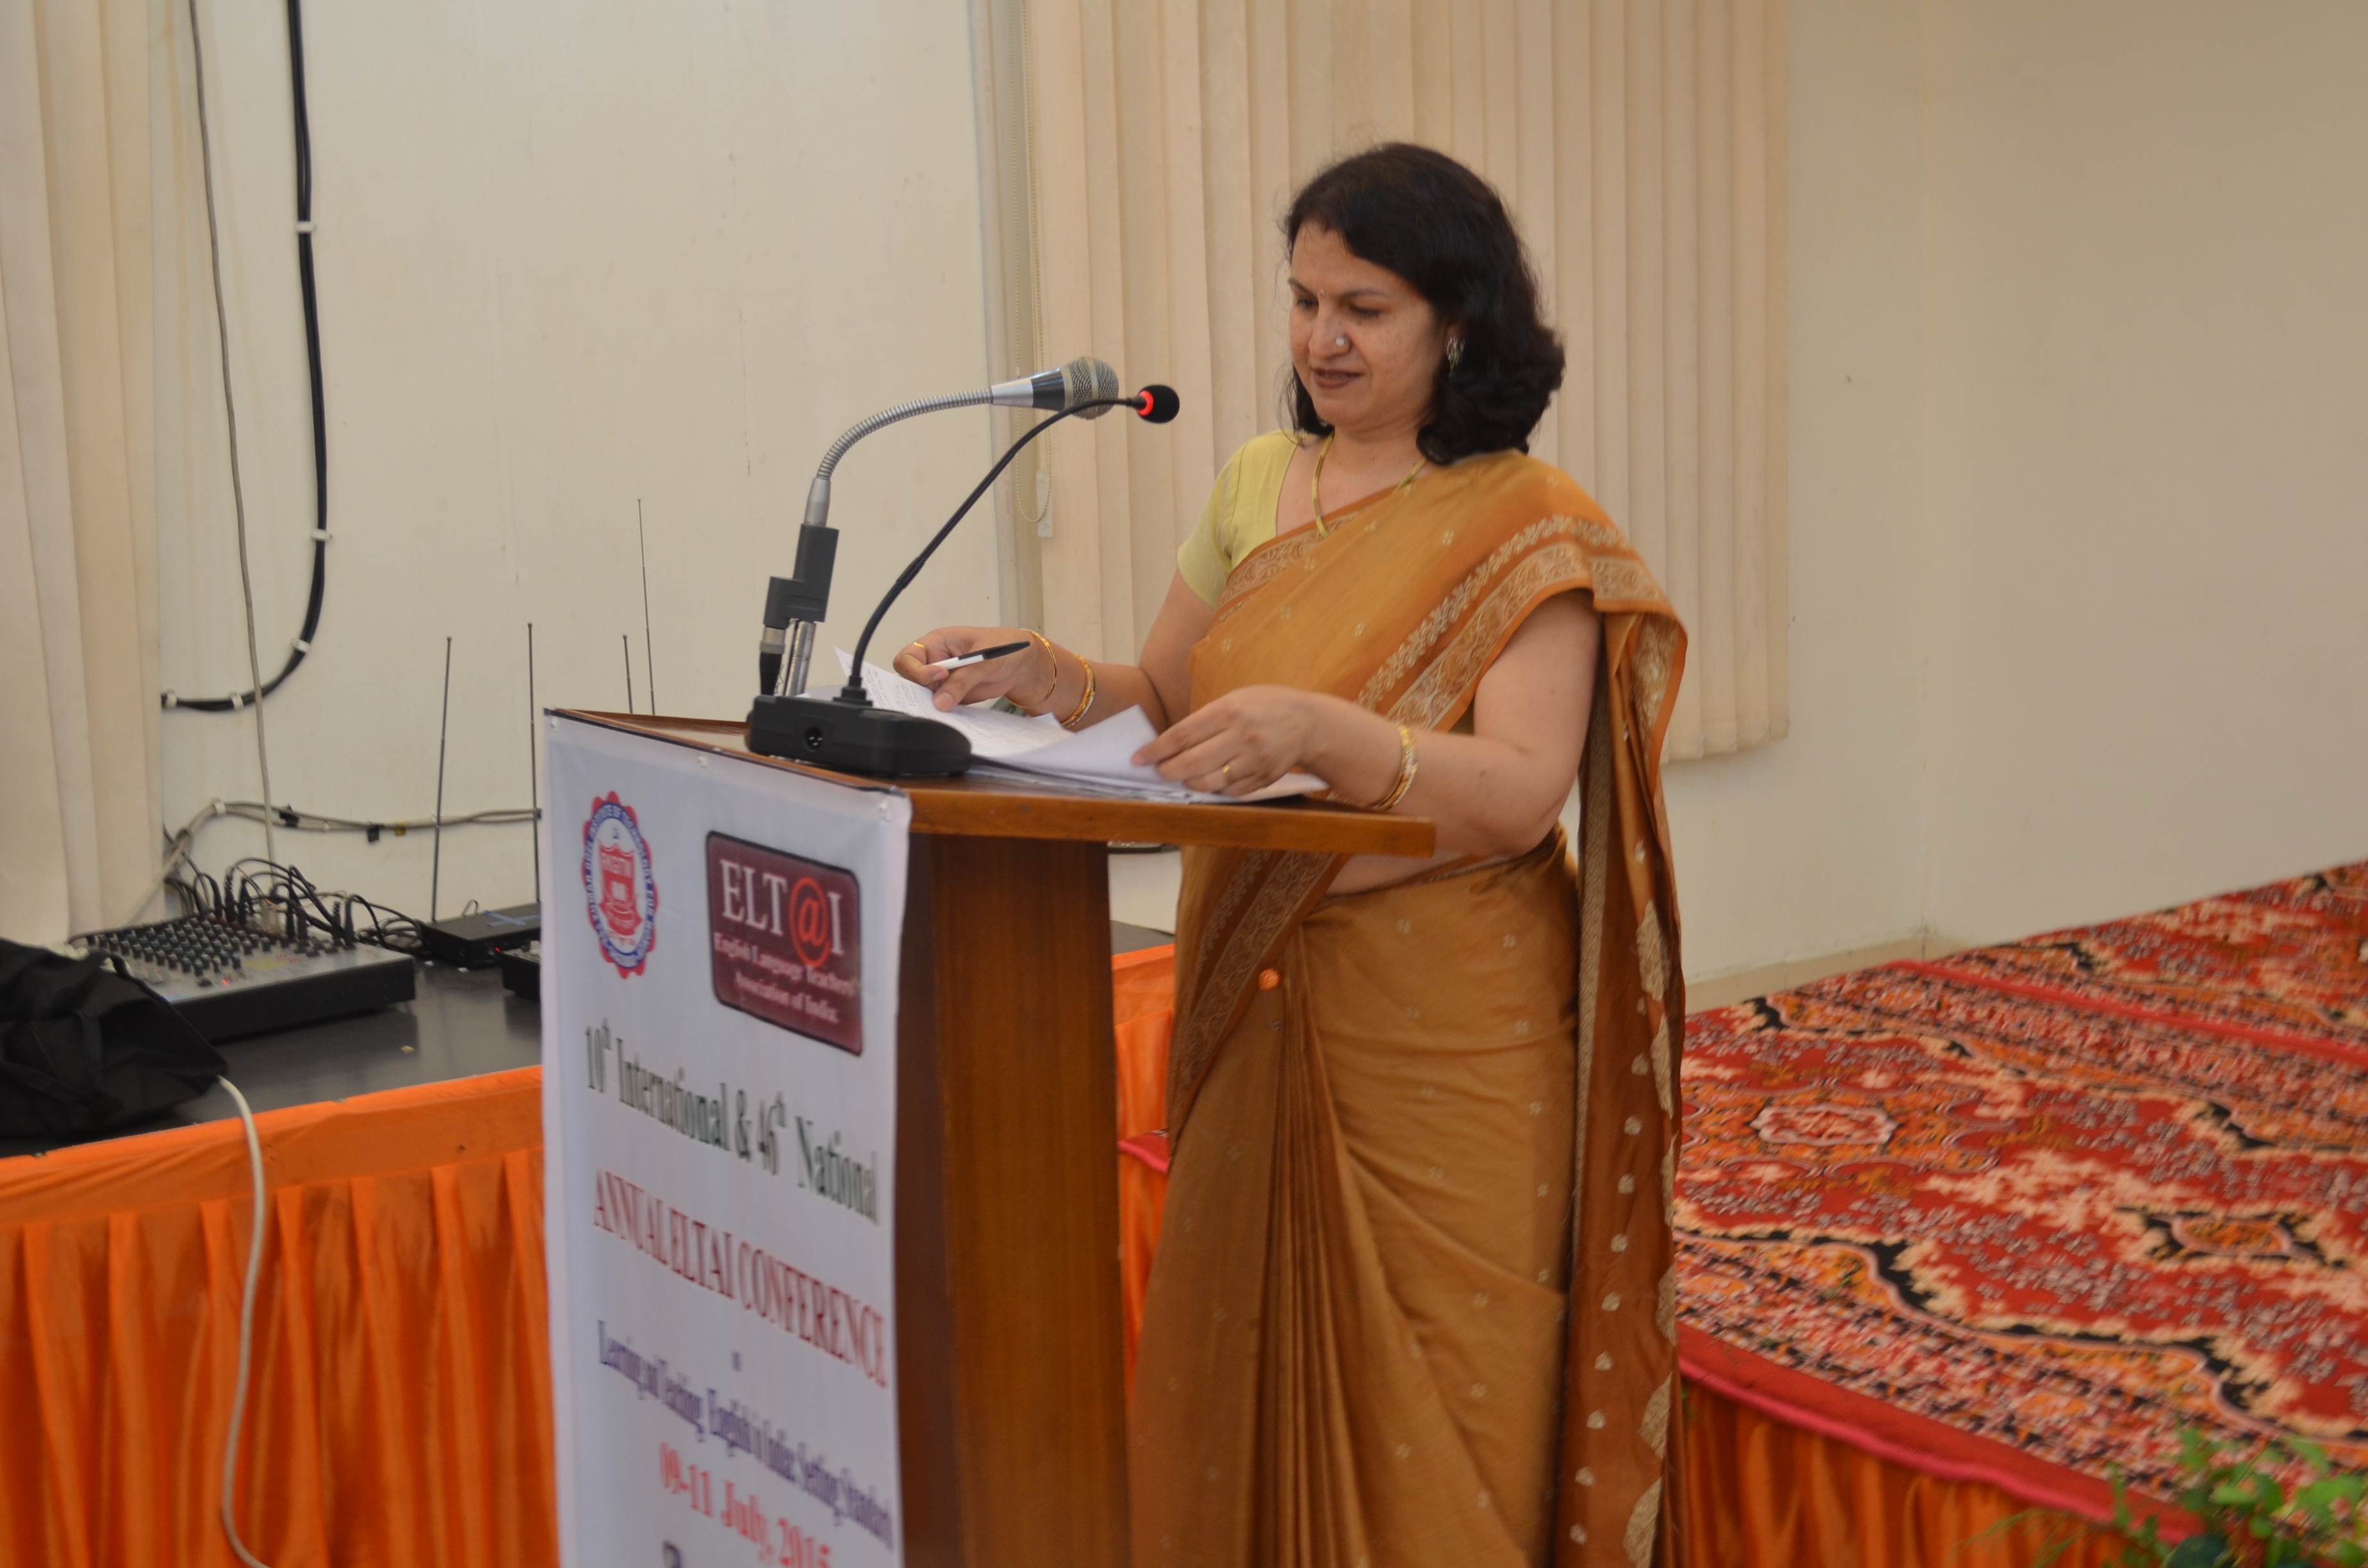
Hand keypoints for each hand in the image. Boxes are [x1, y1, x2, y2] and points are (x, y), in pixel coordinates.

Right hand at [891, 627, 1056, 713]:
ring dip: (932, 704)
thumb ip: (962, 680)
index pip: (909, 657)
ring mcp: (942, 681)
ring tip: (949, 707)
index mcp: (937, 643)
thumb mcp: (985, 659)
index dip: (917, 669)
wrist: (1024, 665)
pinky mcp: (952, 696)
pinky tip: (953, 715)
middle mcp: (935, 662)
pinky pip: (940, 707)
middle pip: (910, 679)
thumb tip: (941, 702)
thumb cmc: (1005, 648)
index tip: (940, 675)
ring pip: (924, 696)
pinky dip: (944, 713)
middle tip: (941, 695)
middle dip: (920, 689)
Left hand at [1132, 685, 1319, 796]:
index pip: (1182, 735)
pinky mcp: (1262, 779)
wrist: (1309, 723)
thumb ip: (1205, 719)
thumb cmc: (1265, 706)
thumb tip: (1171, 743)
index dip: (1156, 750)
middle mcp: (1240, 737)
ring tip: (1182, 778)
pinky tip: (1209, 781)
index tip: (1138, 758)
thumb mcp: (1235, 699)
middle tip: (1157, 772)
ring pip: (1208, 783)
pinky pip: (1228, 792)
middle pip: (1191, 763)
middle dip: (1167, 771)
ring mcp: (1253, 761)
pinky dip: (1214, 790)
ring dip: (1188, 784)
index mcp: (1229, 711)